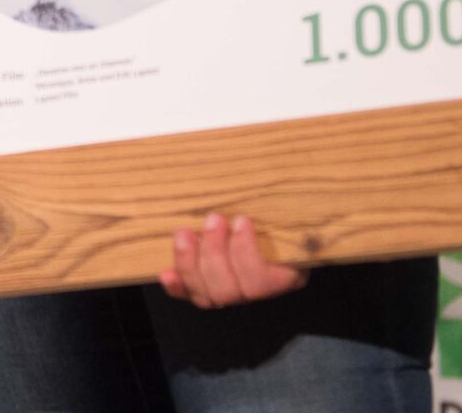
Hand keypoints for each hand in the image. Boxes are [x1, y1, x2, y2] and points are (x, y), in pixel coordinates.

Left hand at [159, 213, 308, 307]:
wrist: (274, 225)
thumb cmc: (286, 209)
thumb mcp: (296, 203)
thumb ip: (293, 198)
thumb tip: (294, 165)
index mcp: (286, 273)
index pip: (263, 282)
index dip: (246, 254)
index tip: (242, 219)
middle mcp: (257, 290)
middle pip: (230, 291)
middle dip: (214, 253)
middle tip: (213, 219)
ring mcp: (230, 292)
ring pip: (208, 295)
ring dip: (192, 262)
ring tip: (184, 232)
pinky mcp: (206, 288)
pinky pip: (190, 296)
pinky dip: (178, 286)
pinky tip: (166, 273)